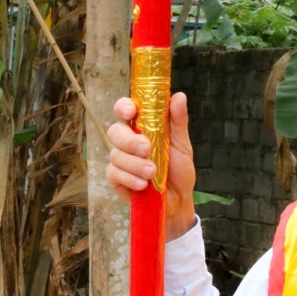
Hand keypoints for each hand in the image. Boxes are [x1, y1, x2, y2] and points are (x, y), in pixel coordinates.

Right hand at [105, 93, 197, 241]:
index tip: (131, 112)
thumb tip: (179, 96)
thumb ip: (178, 121)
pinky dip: (130, 178)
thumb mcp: (182, 144)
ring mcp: (120, 160)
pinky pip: (114, 173)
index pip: (124, 110)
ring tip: (153, 173)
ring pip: (115, 154)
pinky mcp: (115, 179)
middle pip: (114, 131)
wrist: (178, 199)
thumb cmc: (178, 169)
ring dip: (135, 164)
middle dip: (129, 141)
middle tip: (147, 149)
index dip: (123, 107)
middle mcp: (127, 141)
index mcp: (141, 127)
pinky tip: (143, 185)